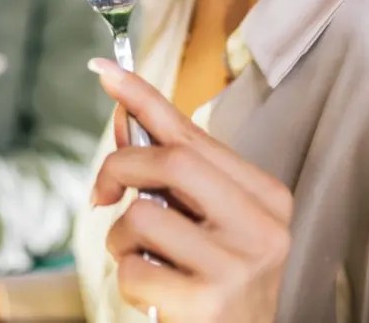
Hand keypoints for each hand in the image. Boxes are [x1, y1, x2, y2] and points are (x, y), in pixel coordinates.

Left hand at [88, 58, 291, 322]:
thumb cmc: (221, 285)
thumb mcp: (205, 224)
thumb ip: (171, 177)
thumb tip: (126, 120)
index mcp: (267, 196)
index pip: (195, 135)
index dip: (145, 99)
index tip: (105, 69)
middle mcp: (263, 224)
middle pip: (171, 162)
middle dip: (119, 169)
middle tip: (101, 196)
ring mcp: (239, 263)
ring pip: (143, 217)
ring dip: (121, 241)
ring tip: (143, 262)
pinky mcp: (208, 301)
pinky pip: (135, 269)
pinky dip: (128, 280)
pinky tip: (154, 294)